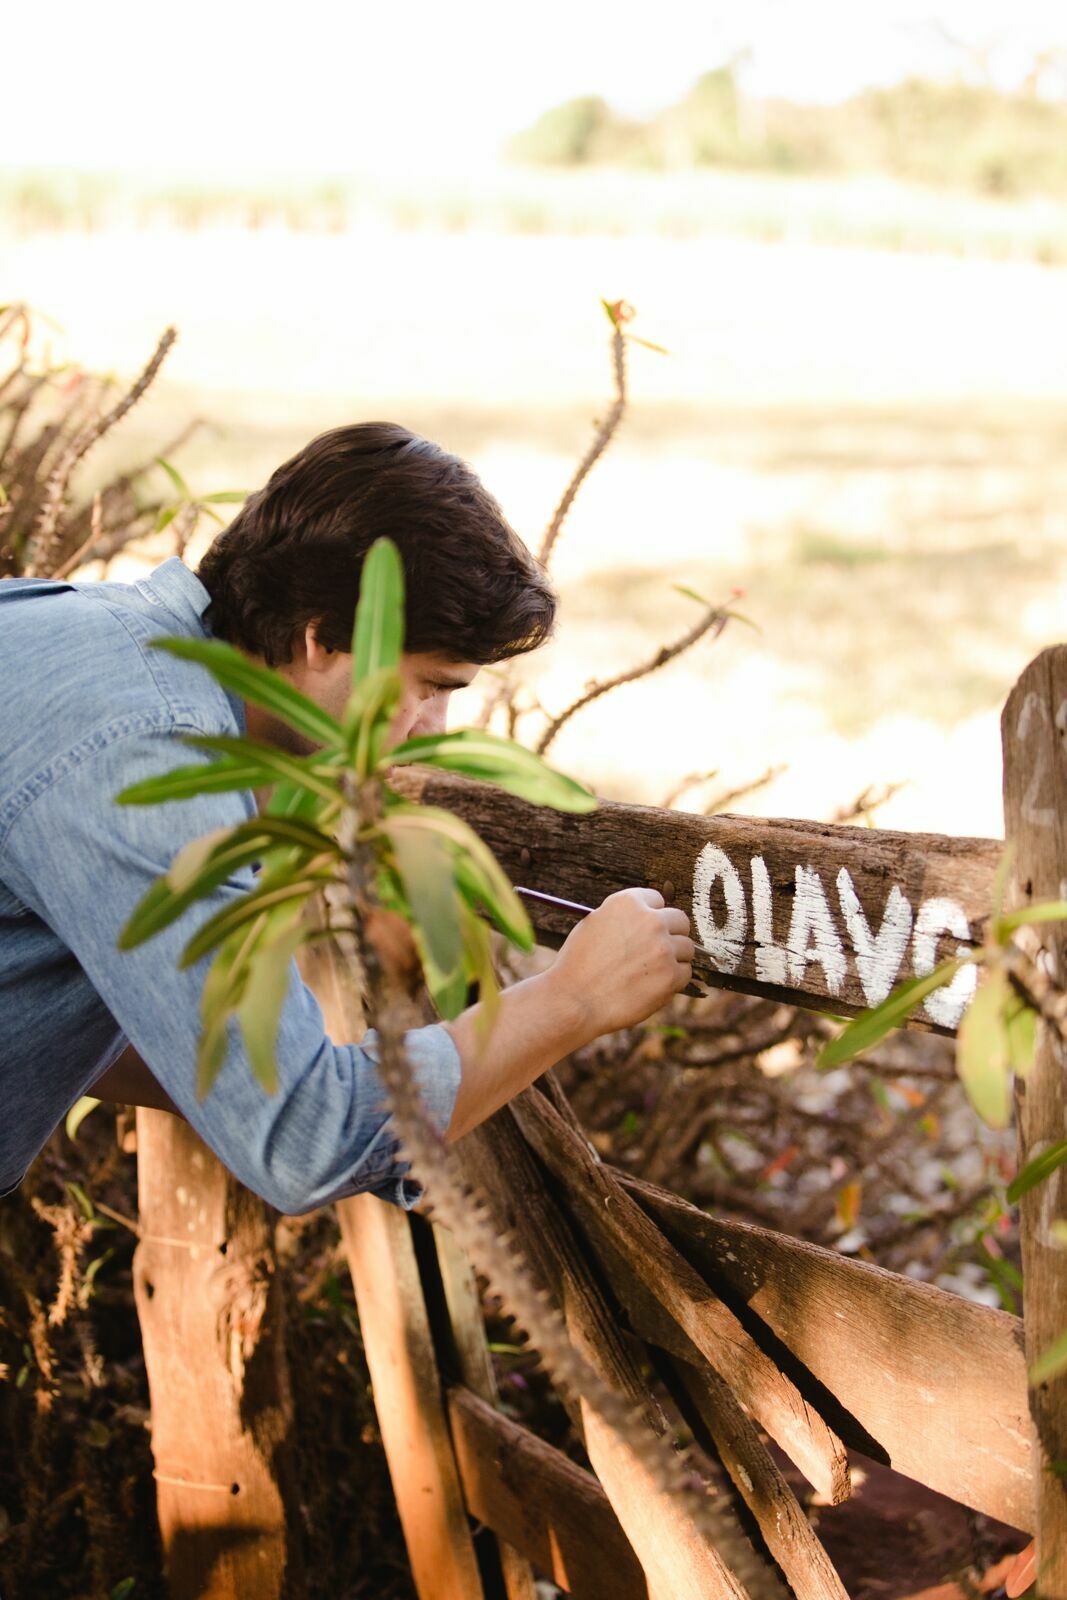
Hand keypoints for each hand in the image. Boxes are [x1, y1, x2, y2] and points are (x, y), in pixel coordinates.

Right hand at [550, 887, 693, 1038]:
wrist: (574, 1001)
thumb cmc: (578, 965)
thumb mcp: (594, 925)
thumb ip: (622, 917)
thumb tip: (644, 917)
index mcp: (628, 903)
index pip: (657, 899)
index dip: (651, 915)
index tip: (647, 928)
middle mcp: (650, 921)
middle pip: (679, 920)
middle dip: (670, 933)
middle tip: (656, 950)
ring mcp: (663, 948)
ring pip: (687, 948)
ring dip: (673, 958)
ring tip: (650, 972)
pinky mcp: (671, 975)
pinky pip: (685, 973)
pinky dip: (673, 980)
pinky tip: (651, 986)